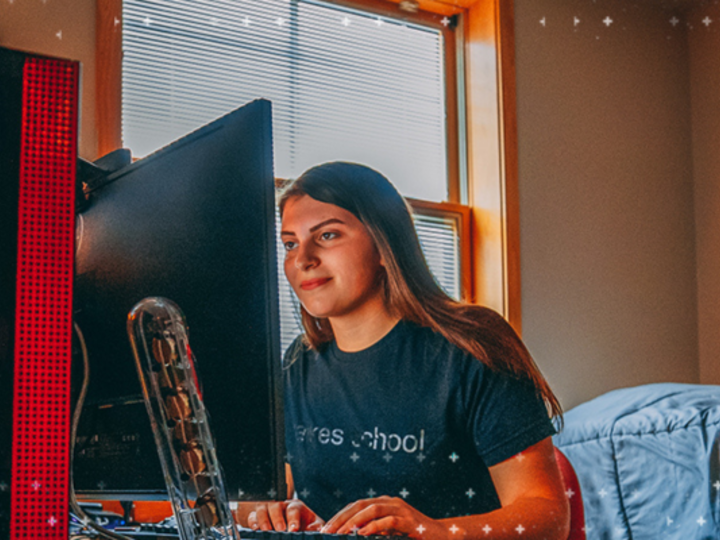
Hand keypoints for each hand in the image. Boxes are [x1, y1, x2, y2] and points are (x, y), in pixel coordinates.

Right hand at [247, 499, 323, 531]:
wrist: (292, 525)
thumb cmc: (304, 523)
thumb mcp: (312, 523)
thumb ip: (315, 526)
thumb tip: (316, 529)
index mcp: (295, 506)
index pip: (293, 509)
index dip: (293, 519)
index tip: (293, 529)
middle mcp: (281, 505)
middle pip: (276, 506)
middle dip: (277, 518)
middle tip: (280, 530)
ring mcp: (268, 509)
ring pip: (262, 509)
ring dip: (263, 520)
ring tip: (266, 530)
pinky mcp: (257, 516)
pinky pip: (252, 516)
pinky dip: (253, 522)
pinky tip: (255, 529)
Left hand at [322, 496, 447, 538]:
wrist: (442, 536)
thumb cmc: (414, 536)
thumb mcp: (390, 533)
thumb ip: (374, 531)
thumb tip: (352, 536)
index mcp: (384, 503)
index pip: (356, 505)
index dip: (340, 515)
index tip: (325, 529)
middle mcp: (391, 502)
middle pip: (360, 505)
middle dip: (342, 518)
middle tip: (327, 531)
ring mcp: (401, 509)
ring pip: (372, 509)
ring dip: (354, 521)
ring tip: (341, 533)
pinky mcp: (410, 521)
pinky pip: (389, 521)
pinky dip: (375, 527)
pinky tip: (363, 533)